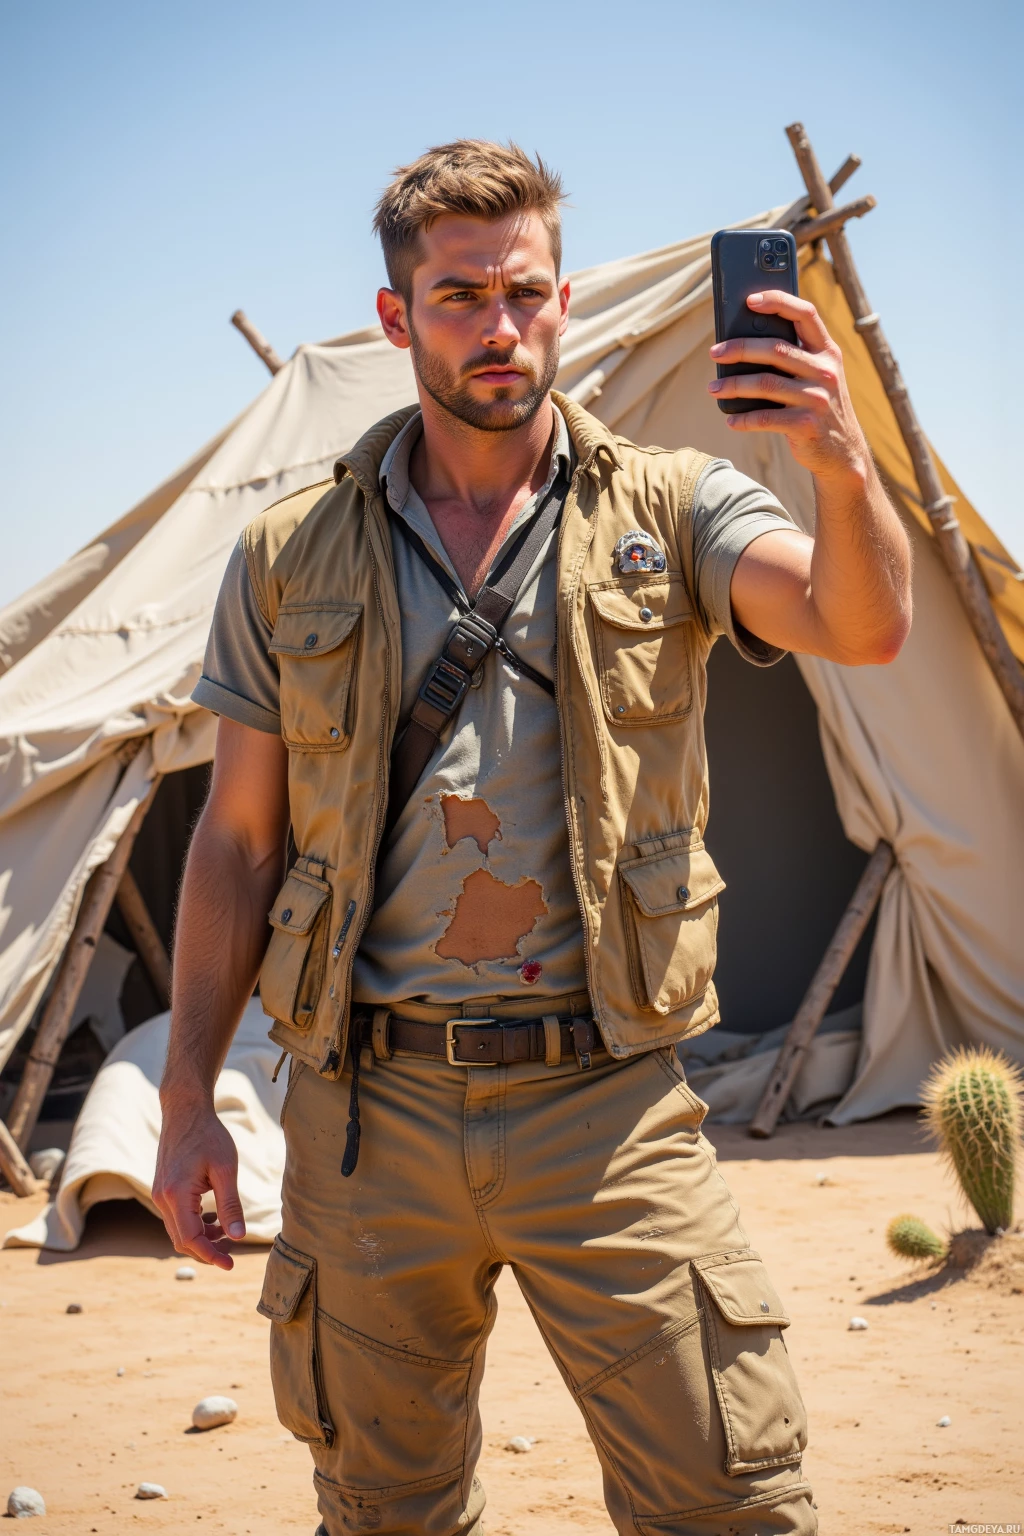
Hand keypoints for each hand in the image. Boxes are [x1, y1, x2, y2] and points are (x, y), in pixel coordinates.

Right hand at [152, 1094, 244, 1270]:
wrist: (185, 1110)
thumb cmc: (208, 1135)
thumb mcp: (225, 1169)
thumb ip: (230, 1205)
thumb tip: (238, 1236)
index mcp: (176, 1194)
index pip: (190, 1238)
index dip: (210, 1255)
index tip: (231, 1264)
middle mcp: (162, 1198)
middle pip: (181, 1240)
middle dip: (206, 1251)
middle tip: (231, 1254)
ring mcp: (159, 1194)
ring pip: (178, 1230)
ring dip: (201, 1238)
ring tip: (226, 1234)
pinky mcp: (163, 1189)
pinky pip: (176, 1217)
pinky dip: (194, 1224)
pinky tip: (214, 1219)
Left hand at [708, 291, 870, 482]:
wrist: (843, 452)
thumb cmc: (818, 406)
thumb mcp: (817, 377)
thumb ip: (794, 358)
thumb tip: (743, 344)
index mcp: (827, 351)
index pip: (805, 314)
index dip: (778, 301)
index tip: (750, 300)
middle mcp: (825, 371)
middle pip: (775, 349)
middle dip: (740, 348)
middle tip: (715, 352)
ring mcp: (817, 399)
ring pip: (764, 384)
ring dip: (733, 386)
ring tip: (713, 388)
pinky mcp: (806, 425)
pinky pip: (765, 418)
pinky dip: (743, 419)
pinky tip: (730, 419)